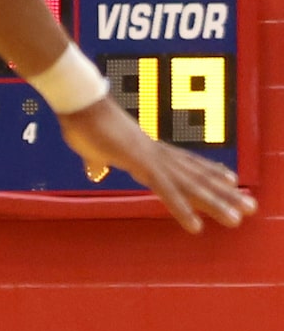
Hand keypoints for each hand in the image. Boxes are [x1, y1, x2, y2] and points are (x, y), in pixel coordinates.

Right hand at [61, 98, 253, 227]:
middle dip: (225, 193)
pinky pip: (165, 191)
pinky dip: (181, 209)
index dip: (210, 173)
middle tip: (250, 206)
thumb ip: (97, 161)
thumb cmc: (83, 124)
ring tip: (239, 217)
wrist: (79, 105)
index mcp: (149, 150)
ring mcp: (153, 158)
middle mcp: (159, 153)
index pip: (187, 163)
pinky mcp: (142, 164)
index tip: (231, 180)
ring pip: (190, 186)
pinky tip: (195, 226)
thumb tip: (95, 171)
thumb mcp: (92, 149)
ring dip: (216, 203)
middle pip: (198, 176)